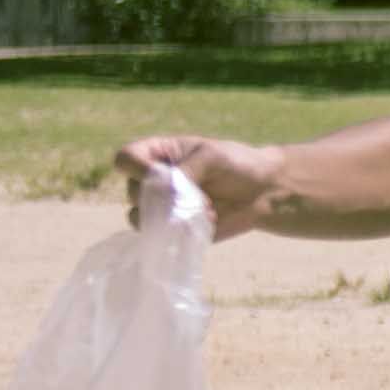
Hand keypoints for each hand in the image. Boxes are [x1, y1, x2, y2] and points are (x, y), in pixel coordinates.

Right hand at [116, 134, 284, 236]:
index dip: (137, 168)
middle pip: (133, 191)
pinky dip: (181, 231)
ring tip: (206, 211)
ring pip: (140, 217)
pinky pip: (161, 236)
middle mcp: (152, 181)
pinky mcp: (173, 230)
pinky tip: (208, 222)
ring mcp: (161, 208)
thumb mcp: (211, 156)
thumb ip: (186, 171)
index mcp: (157, 154)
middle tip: (200, 196)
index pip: (126, 159)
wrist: (264, 192)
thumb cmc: (237, 164)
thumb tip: (165, 197)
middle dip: (164, 196)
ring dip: (171, 217)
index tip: (162, 174)